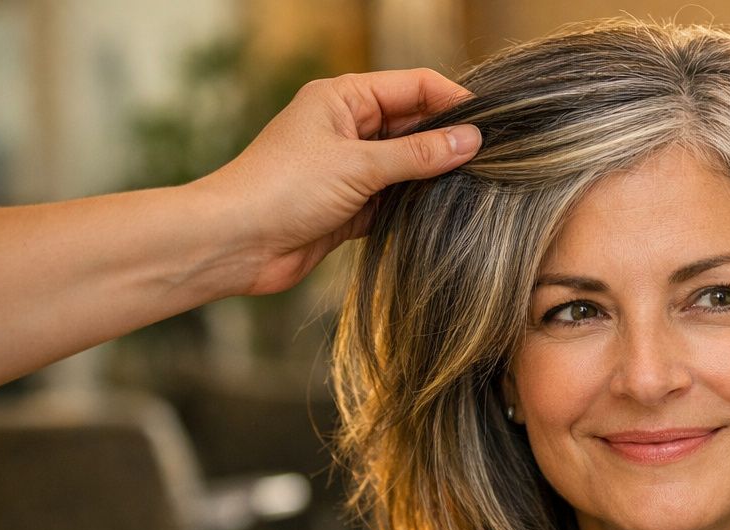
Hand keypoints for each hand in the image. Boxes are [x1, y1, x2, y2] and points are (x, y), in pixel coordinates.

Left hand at [199, 68, 480, 295]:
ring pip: (408, 166)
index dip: (453, 101)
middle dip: (449, 142)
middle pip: (415, 126)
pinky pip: (396, 200)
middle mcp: (349, 127)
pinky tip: (447, 215)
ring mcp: (350, 168)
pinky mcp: (351, 206)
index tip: (492, 125)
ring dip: (435, 178)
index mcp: (344, 98)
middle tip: (494, 161)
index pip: (414, 86)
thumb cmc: (281, 189)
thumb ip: (417, 155)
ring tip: (479, 189)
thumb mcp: (357, 166)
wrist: (234, 243)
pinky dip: (418, 207)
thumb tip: (470, 141)